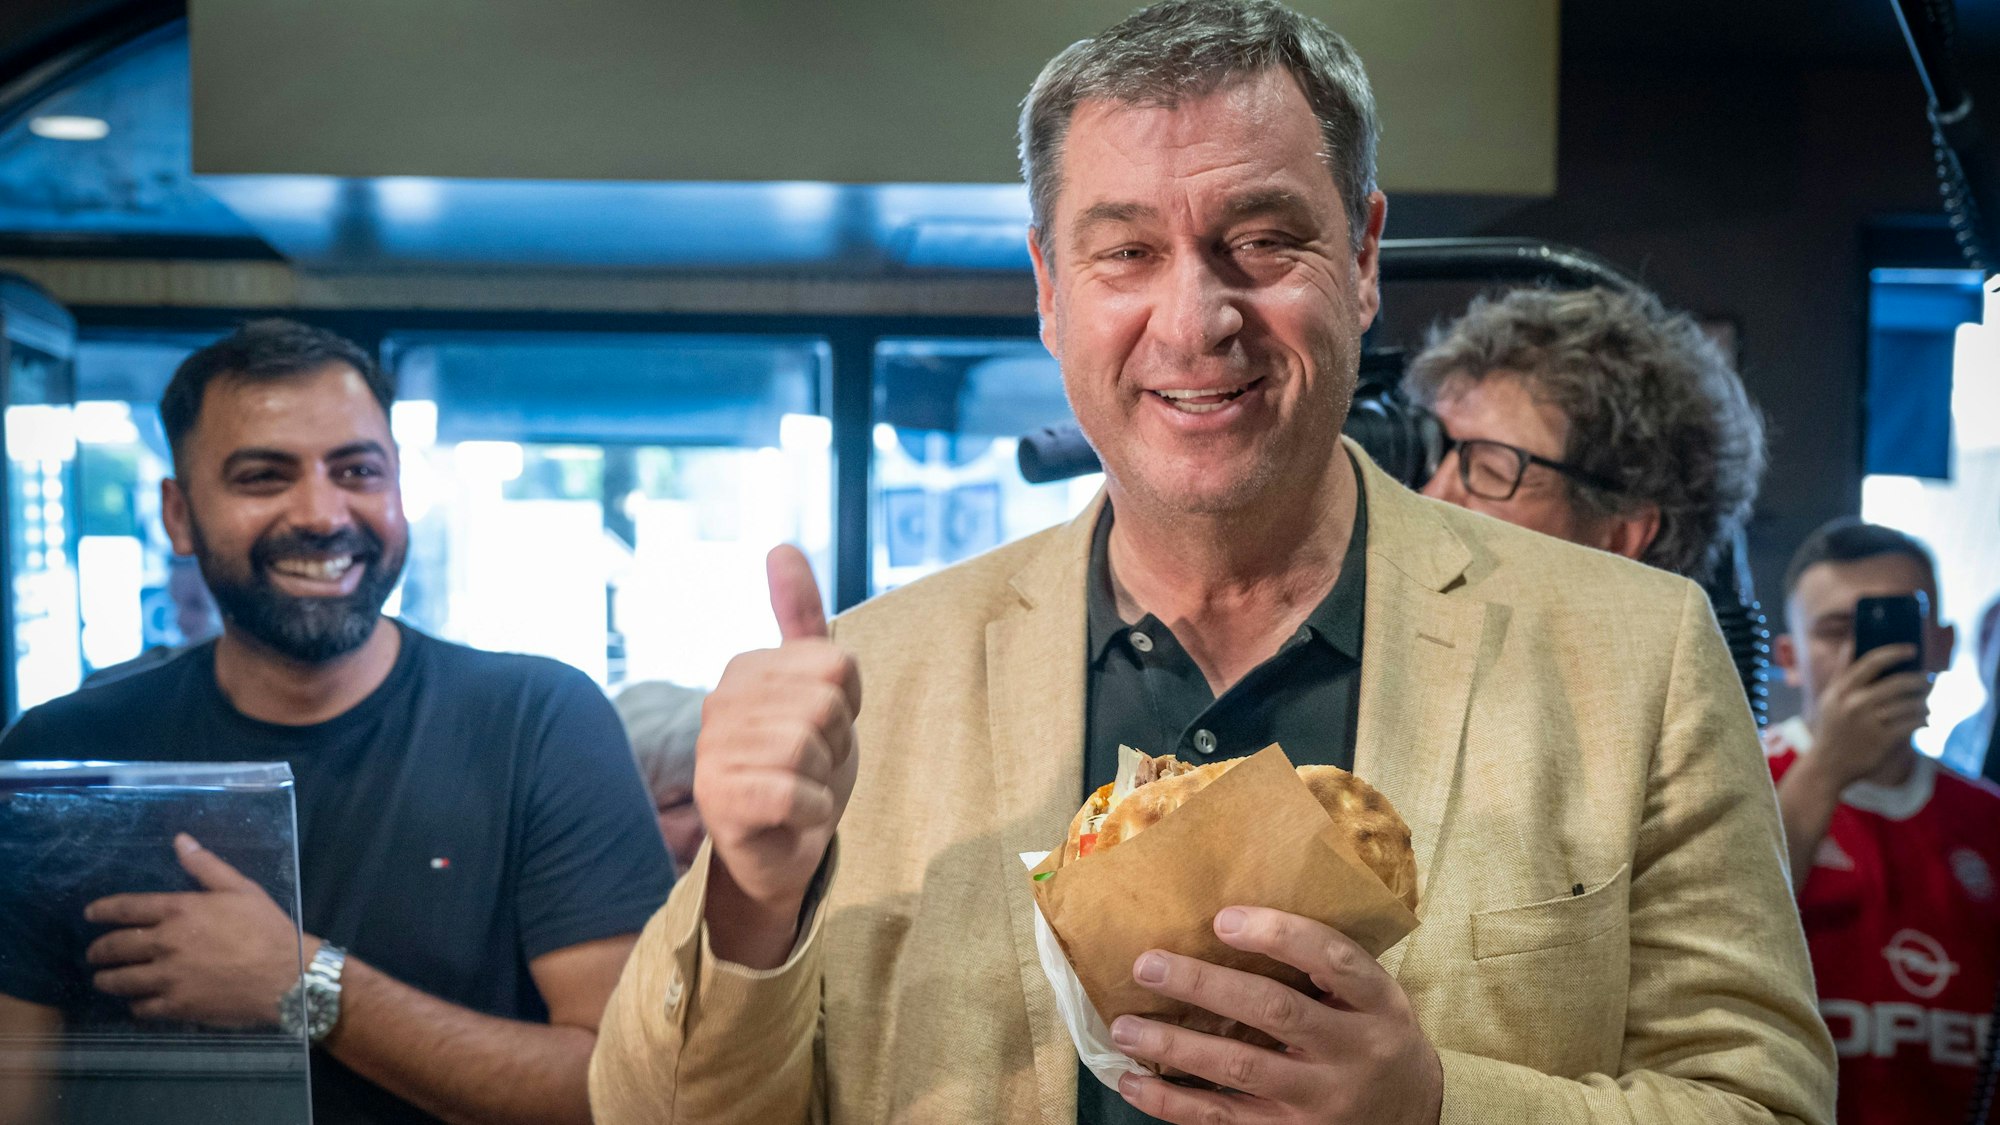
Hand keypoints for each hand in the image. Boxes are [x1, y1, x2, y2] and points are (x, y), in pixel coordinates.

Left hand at [84, 833, 309, 1027]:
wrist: (286, 976)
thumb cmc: (266, 928)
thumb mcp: (241, 889)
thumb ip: (206, 865)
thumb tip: (180, 840)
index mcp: (179, 910)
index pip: (126, 908)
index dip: (102, 911)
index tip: (89, 915)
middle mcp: (166, 943)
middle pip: (115, 947)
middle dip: (98, 950)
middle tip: (95, 953)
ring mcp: (168, 977)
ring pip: (120, 980)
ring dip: (108, 979)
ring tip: (105, 979)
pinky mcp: (176, 1006)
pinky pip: (141, 1007)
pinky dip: (135, 1004)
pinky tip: (138, 1001)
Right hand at [695, 545, 859, 966]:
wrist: (779, 850)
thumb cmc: (803, 768)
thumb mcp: (818, 687)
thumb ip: (801, 618)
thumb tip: (780, 545)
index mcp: (747, 668)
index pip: (838, 665)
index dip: (849, 706)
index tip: (823, 733)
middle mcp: (721, 701)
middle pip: (826, 704)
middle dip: (836, 746)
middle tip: (813, 768)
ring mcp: (714, 750)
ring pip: (809, 746)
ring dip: (823, 781)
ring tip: (801, 790)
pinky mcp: (718, 799)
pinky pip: (795, 793)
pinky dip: (812, 812)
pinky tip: (793, 818)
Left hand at [1110, 907, 1442, 1124]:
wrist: (1416, 1116)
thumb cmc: (1376, 1038)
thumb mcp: (1374, 997)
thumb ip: (1325, 965)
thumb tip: (1231, 916)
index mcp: (1377, 1004)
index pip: (1333, 958)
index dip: (1278, 934)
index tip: (1222, 918)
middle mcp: (1352, 1051)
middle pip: (1274, 1012)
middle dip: (1204, 986)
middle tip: (1147, 965)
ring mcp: (1319, 1100)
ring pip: (1241, 1070)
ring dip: (1175, 1047)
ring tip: (1125, 1028)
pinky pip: (1223, 1121)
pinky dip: (1172, 1104)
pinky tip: (1135, 1083)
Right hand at [1807, 643, 1929, 789]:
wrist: (1827, 766)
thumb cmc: (1831, 728)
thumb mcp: (1829, 698)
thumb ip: (1842, 671)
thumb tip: (1852, 641)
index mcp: (1842, 690)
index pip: (1872, 662)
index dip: (1895, 653)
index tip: (1912, 649)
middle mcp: (1855, 703)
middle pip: (1898, 683)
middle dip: (1920, 680)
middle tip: (1930, 680)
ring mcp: (1869, 722)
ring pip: (1909, 705)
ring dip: (1924, 703)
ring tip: (1927, 704)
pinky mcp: (1882, 740)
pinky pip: (1911, 724)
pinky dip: (1923, 721)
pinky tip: (1925, 721)